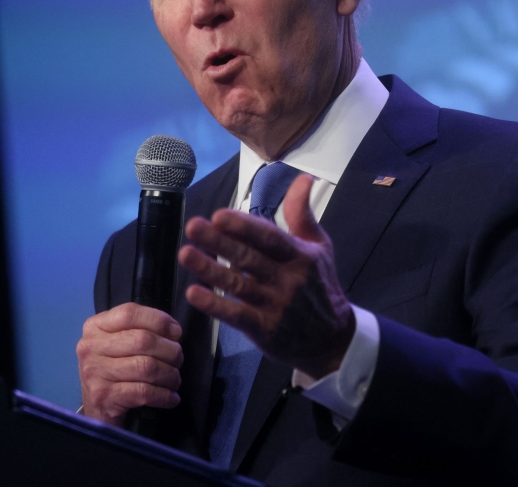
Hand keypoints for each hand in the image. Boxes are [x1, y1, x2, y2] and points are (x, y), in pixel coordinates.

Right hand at [76, 302, 183, 425]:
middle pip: (142, 340)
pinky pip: (144, 392)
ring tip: (175, 379)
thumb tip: (173, 331)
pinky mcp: (104, 397)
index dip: (159, 320)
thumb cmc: (113, 369)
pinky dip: (164, 395)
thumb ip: (140, 330)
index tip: (176, 332)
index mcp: (95, 327)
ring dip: (170, 374)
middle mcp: (90, 347)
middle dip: (169, 351)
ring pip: (146, 367)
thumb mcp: (118, 343)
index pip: (130, 313)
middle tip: (178, 360)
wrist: (96, 409)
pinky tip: (171, 397)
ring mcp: (95, 373)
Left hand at [179, 174, 354, 379]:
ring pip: (238, 285)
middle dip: (219, 241)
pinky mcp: (264, 329)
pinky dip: (214, 304)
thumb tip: (303, 178)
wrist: (332, 339)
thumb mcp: (319, 247)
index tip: (219, 214)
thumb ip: (302, 214)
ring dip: (209, 269)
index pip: (269, 238)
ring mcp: (274, 306)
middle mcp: (287, 280)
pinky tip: (194, 292)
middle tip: (192, 226)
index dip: (244, 226)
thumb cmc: (320, 285)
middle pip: (248, 258)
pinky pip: (236, 315)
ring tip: (185, 254)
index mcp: (299, 256)